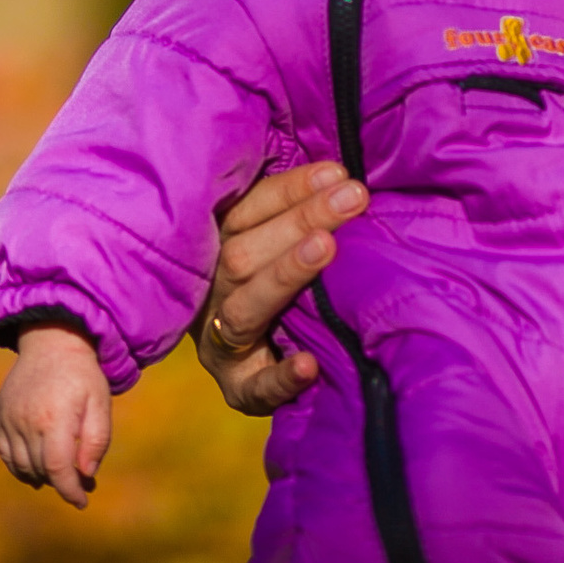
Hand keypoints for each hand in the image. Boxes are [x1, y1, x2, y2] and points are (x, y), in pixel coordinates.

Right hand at [0, 324, 112, 505]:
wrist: (52, 341)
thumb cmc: (83, 374)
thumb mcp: (101, 403)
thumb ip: (96, 441)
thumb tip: (85, 475)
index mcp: (55, 419)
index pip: (58, 469)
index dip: (70, 490)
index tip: (82, 501)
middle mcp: (27, 422)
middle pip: (41, 470)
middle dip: (62, 483)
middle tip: (81, 483)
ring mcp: (10, 418)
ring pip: (22, 466)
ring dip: (42, 477)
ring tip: (62, 473)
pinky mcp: (1, 415)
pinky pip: (6, 453)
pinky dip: (20, 468)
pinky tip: (37, 470)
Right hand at [196, 160, 369, 414]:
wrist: (259, 366)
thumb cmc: (279, 288)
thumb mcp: (274, 247)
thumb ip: (296, 217)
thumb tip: (344, 176)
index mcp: (215, 250)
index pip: (245, 212)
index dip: (289, 190)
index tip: (336, 173)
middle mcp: (211, 294)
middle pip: (243, 253)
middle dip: (299, 220)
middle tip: (352, 197)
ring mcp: (220, 344)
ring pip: (244, 308)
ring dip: (285, 274)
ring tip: (327, 247)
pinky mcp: (238, 389)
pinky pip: (254, 387)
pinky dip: (281, 377)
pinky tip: (308, 364)